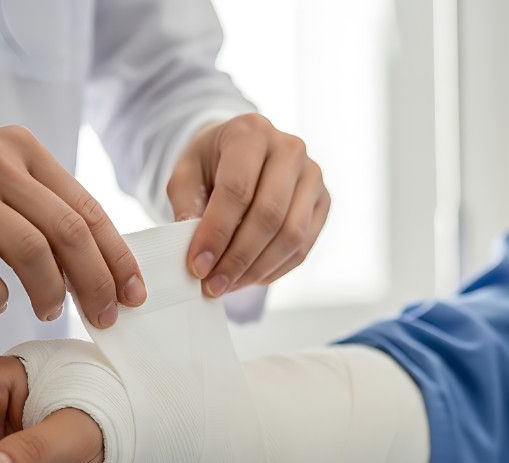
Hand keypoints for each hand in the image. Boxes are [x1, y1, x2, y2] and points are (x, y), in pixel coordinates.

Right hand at [0, 125, 145, 326]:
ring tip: (49, 312)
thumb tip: (93, 259)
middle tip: (105, 316)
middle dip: (97, 282)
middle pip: (69, 232)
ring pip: (31, 250)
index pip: (88, 209)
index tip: (134, 293)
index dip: (118, 257)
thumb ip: (38, 203)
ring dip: (50, 292)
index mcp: (22, 149)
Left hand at [167, 113, 330, 296]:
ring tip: (228, 285)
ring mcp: (312, 175)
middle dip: (238, 258)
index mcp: (251, 132)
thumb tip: (199, 248)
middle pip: (269, 215)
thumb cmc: (211, 163)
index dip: (217, 232)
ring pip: (291, 235)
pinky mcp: (323, 201)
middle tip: (213, 285)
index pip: (237, 190)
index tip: (197, 266)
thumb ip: (185, 206)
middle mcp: (290, 149)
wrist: (243, 152)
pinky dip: (274, 270)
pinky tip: (248, 278)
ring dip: (257, 269)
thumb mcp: (185, 174)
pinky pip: (303, 247)